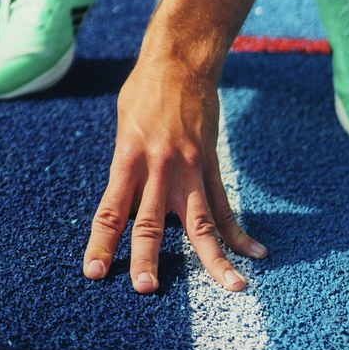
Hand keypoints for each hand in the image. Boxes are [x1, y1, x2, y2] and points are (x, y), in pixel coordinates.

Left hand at [83, 54, 265, 293]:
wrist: (181, 59)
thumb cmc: (145, 91)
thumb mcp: (124, 125)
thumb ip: (126, 166)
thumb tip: (124, 205)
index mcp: (128, 157)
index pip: (111, 209)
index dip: (102, 242)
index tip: (94, 273)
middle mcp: (158, 167)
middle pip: (150, 221)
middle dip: (147, 258)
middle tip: (146, 289)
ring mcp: (188, 167)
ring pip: (200, 222)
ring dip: (213, 259)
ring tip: (232, 288)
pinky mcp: (210, 163)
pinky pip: (224, 204)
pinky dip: (238, 232)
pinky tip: (254, 254)